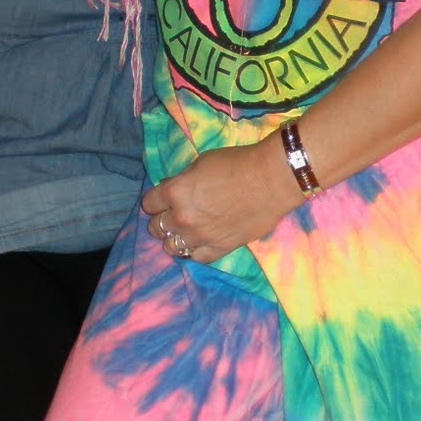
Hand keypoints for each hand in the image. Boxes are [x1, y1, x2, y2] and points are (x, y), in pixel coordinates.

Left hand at [140, 136, 300, 264]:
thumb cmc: (237, 163)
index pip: (149, 203)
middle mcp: (182, 218)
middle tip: (173, 214)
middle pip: (156, 228)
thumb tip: (172, 189)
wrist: (271, 179)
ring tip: (185, 231)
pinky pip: (196, 258)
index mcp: (175, 193)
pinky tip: (198, 242)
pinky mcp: (219, 249)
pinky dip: (194, 250)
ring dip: (175, 238)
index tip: (161, 199)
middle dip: (162, 219)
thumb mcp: (201, 162)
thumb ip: (182, 180)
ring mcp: (200, 237)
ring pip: (171, 247)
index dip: (154, 200)